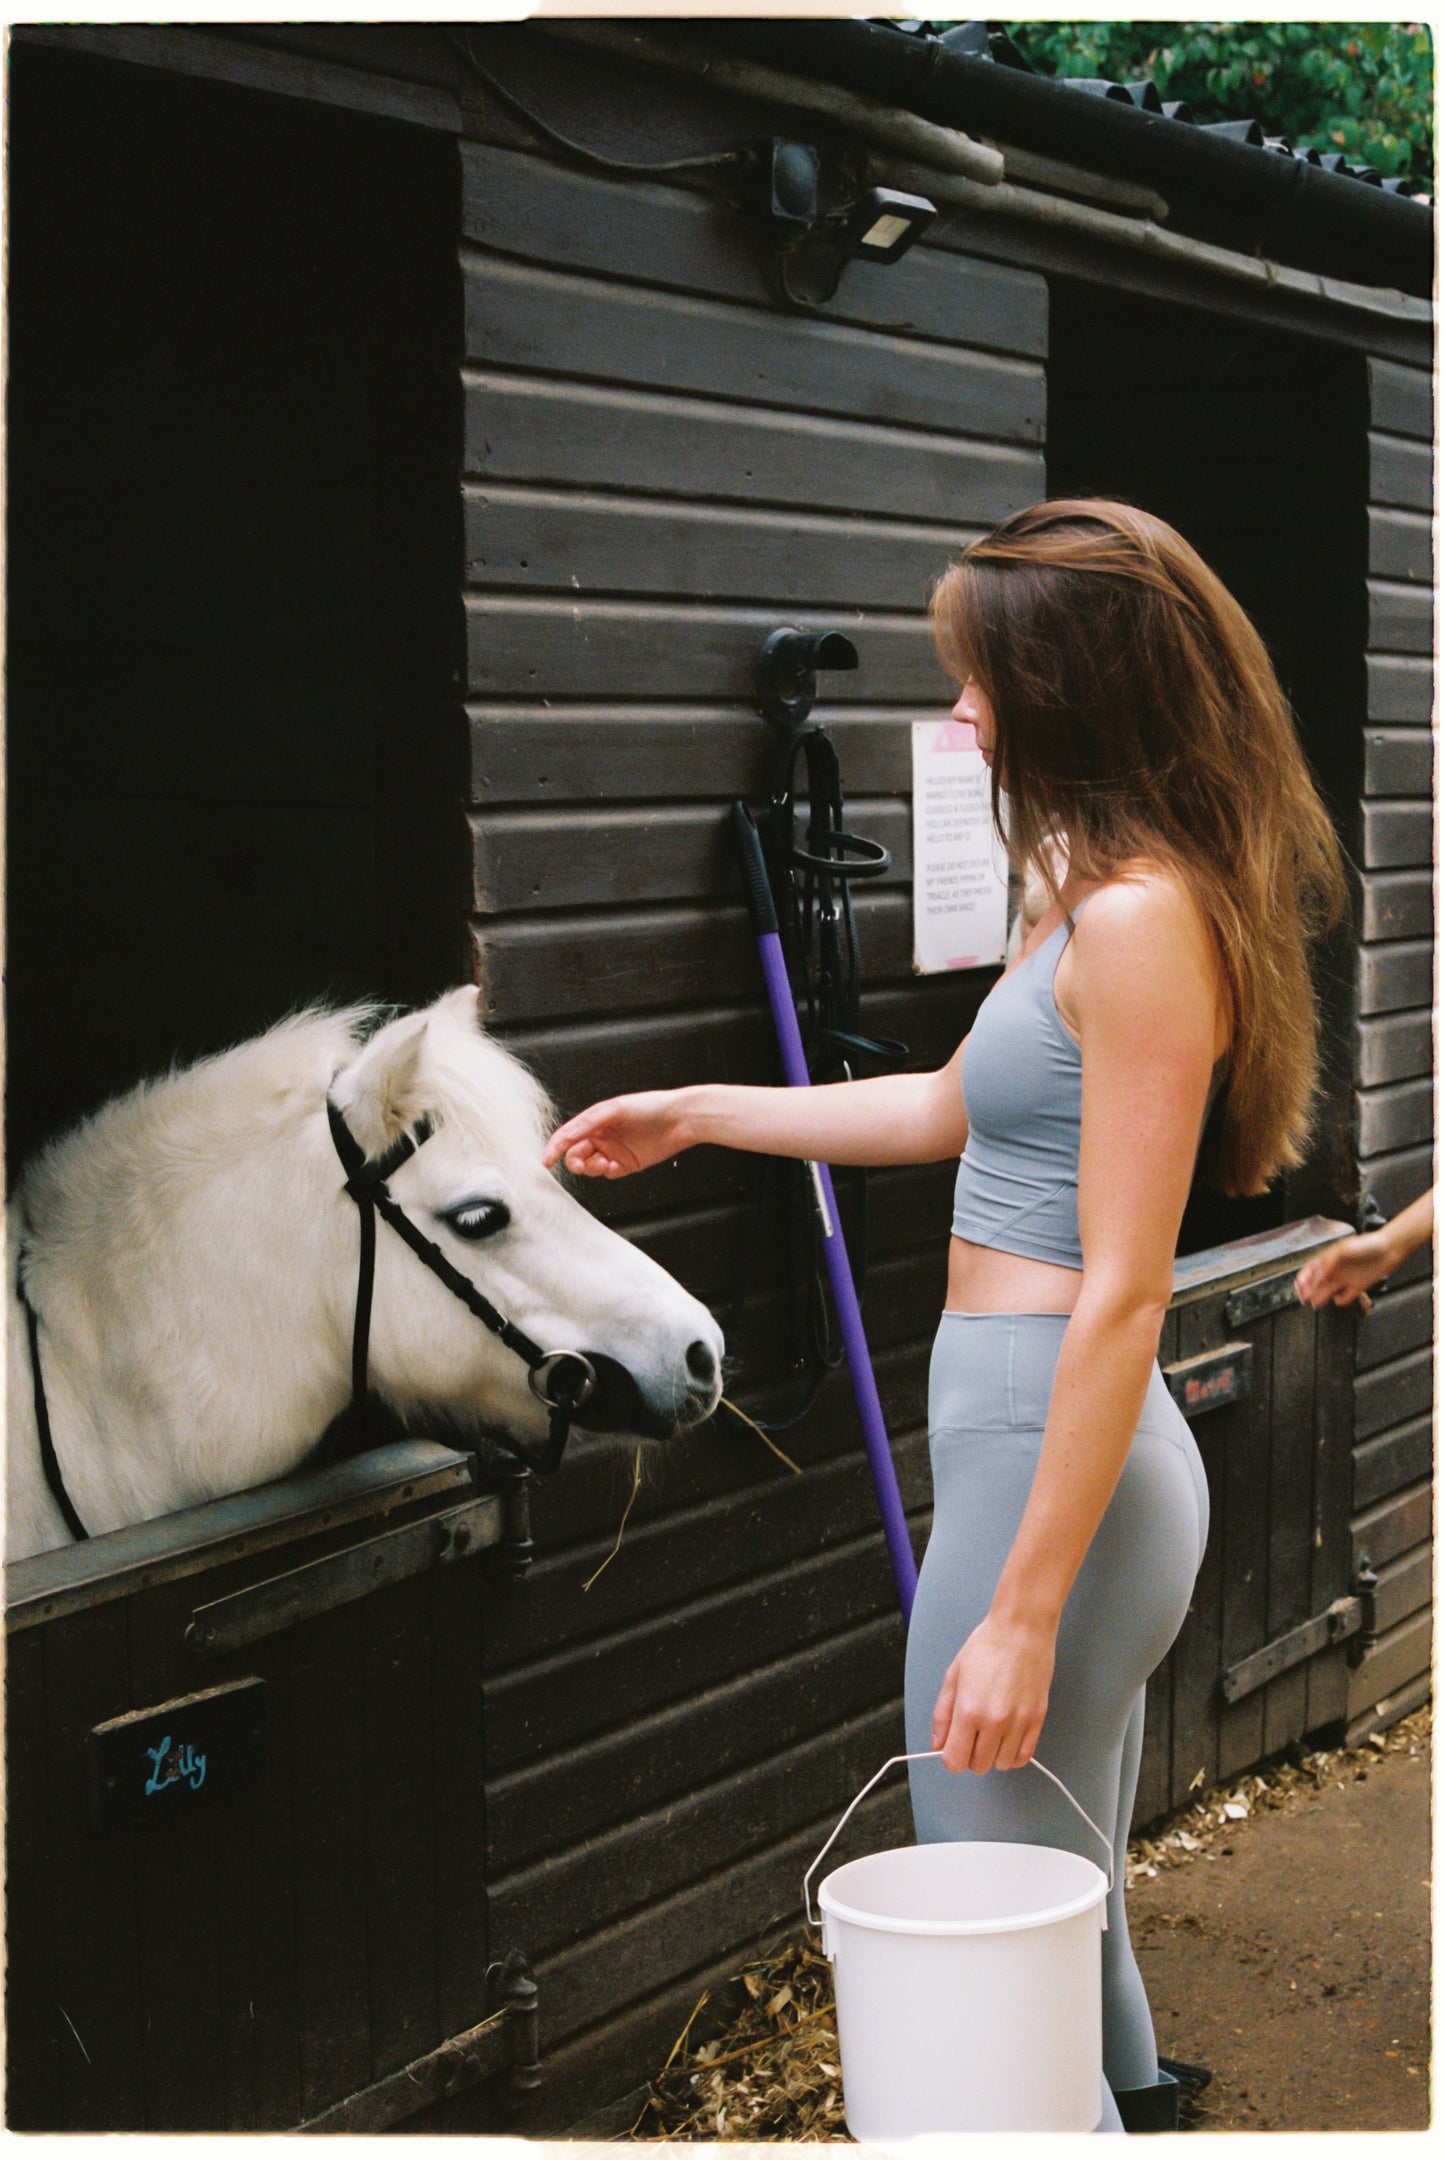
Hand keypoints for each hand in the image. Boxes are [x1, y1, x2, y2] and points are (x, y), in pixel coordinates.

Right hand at [543, 1090, 696, 1178]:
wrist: (680, 1120)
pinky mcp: (625, 1165)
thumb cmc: (650, 1107)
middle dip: (574, 1161)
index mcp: (595, 1120)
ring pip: (589, 1165)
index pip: (568, 1135)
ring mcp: (613, 1151)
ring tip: (603, 1164)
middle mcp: (602, 1135)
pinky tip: (614, 1166)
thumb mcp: (614, 1110)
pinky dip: (605, 1172)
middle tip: (580, 1165)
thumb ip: (587, 1123)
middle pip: (576, 1153)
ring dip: (591, 1167)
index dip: (555, 1147)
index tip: (547, 1160)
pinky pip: (606, 1173)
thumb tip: (565, 1137)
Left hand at [931, 1611, 1055, 1773]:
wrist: (1021, 1630)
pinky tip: (1008, 1738)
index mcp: (968, 1711)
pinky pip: (1024, 1756)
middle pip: (978, 1766)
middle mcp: (994, 1723)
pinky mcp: (1038, 1720)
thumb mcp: (954, 1676)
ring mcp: (1019, 1723)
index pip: (955, 1761)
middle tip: (973, 1734)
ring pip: (1002, 1765)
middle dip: (971, 1755)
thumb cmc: (985, 1647)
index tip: (954, 1744)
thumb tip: (938, 1744)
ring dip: (993, 1754)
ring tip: (992, 1732)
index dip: (951, 1756)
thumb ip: (943, 1714)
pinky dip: (1013, 1754)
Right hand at [1295, 1232, 1387, 1311]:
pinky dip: (1340, 1301)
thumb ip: (1329, 1263)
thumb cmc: (1367, 1245)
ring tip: (1316, 1303)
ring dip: (1320, 1298)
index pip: (1309, 1270)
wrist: (1389, 1249)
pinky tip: (1339, 1299)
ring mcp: (1345, 1279)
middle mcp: (1334, 1270)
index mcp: (1328, 1259)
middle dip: (1308, 1291)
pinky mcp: (1357, 1287)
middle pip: (1316, 1283)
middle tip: (1304, 1298)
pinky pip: (1345, 1298)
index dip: (1303, 1279)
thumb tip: (1318, 1275)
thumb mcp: (1343, 1249)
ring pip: (1327, 1291)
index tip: (1300, 1286)